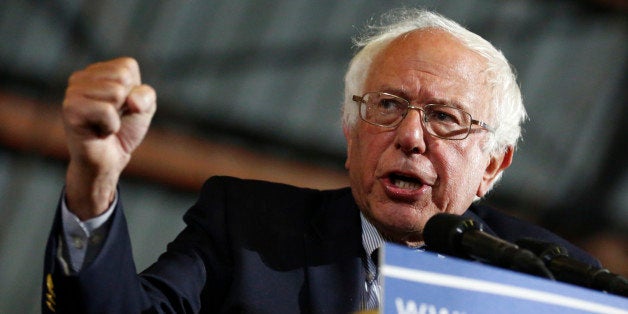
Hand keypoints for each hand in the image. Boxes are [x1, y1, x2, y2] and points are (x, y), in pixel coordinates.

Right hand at [62, 57, 155, 219]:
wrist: (109, 160)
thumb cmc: (124, 130)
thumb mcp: (144, 108)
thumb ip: (146, 95)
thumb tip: (131, 100)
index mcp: (98, 71)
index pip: (127, 66)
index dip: (134, 91)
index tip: (123, 107)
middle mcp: (81, 77)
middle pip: (122, 77)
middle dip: (126, 103)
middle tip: (113, 117)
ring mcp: (72, 92)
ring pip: (115, 92)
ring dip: (117, 116)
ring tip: (104, 124)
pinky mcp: (70, 109)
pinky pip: (106, 111)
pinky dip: (111, 126)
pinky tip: (99, 132)